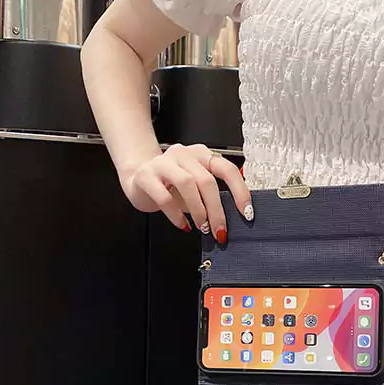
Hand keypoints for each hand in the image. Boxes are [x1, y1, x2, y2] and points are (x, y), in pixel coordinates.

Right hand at [120, 143, 252, 241]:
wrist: (137, 177)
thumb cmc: (170, 184)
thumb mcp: (195, 187)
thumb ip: (212, 197)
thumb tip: (230, 219)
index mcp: (201, 155)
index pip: (227, 169)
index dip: (240, 191)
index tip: (246, 212)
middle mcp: (184, 154)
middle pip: (207, 181)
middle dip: (217, 210)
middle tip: (220, 230)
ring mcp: (163, 163)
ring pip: (187, 184)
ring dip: (198, 210)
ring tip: (202, 227)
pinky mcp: (146, 176)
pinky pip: (165, 197)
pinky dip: (177, 215)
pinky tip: (183, 224)